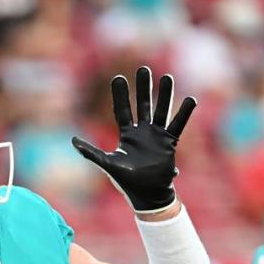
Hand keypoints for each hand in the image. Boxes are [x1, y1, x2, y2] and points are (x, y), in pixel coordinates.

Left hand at [73, 66, 195, 211]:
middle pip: (143, 104)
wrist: (147, 195)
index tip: (118, 77)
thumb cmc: (126, 181)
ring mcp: (157, 136)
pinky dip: (184, 113)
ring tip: (167, 77)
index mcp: (127, 135)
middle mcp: (142, 132)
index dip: (121, 95)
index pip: (123, 110)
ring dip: (165, 95)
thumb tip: (73, 141)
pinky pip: (178, 125)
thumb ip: (90, 152)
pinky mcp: (169, 143)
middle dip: (143, 87)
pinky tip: (190, 100)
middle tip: (143, 68)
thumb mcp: (107, 164)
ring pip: (162, 110)